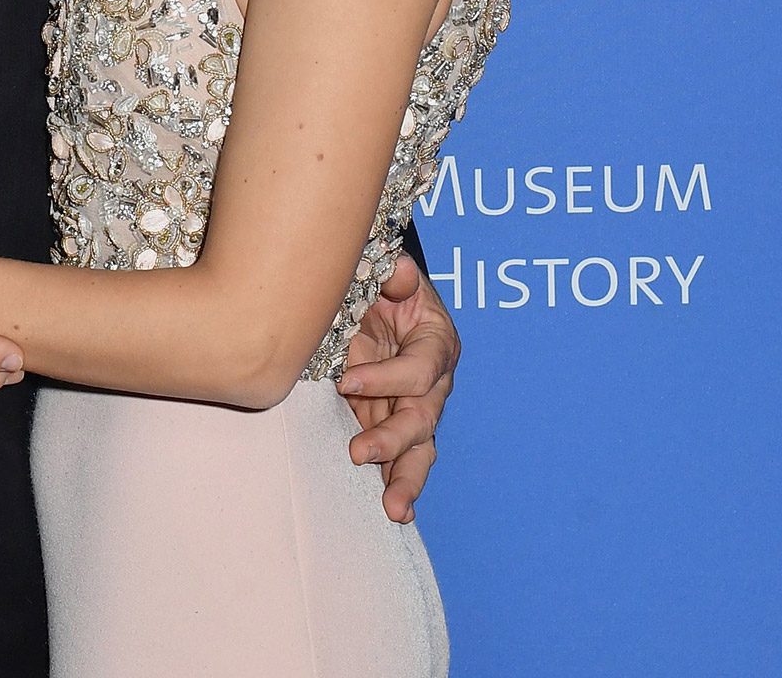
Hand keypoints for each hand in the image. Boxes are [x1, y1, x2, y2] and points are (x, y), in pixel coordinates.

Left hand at [336, 253, 459, 522]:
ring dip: (405, 478)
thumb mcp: (387, 274)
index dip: (386, 378)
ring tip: (395, 508)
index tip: (345, 381)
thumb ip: (395, 276)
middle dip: (394, 439)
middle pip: (422, 418)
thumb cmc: (380, 287)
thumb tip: (397, 270)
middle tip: (360, 452)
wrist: (368, 300)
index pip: (420, 370)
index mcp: (436, 343)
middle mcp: (432, 382)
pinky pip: (400, 457)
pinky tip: (395, 510)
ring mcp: (413, 407)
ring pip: (418, 449)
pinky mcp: (390, 423)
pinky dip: (397, 482)